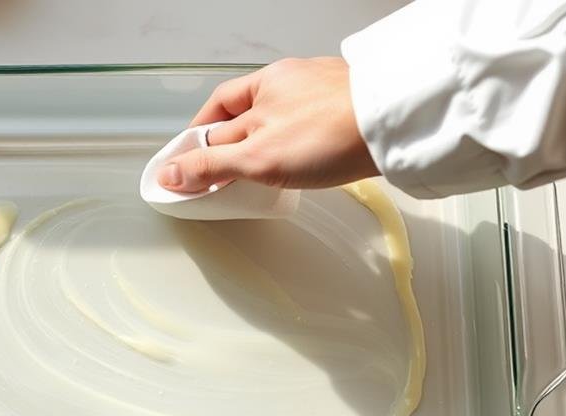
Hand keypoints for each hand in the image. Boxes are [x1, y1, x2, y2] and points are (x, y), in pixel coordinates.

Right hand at [157, 57, 378, 191]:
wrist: (395, 128)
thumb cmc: (330, 131)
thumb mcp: (257, 157)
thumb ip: (212, 166)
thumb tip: (170, 175)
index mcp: (263, 83)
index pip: (217, 110)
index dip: (199, 137)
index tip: (188, 163)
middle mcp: (291, 84)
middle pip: (245, 119)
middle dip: (231, 148)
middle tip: (220, 181)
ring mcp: (321, 97)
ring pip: (280, 126)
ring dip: (266, 150)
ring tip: (262, 179)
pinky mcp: (347, 114)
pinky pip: (309, 131)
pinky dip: (298, 150)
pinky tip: (303, 166)